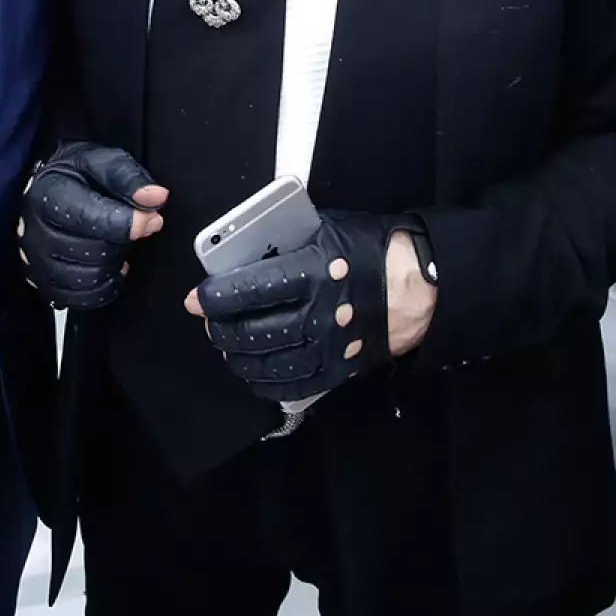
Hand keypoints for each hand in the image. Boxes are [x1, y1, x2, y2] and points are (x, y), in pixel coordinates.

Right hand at [19, 142, 167, 309]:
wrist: (45, 190)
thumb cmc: (74, 175)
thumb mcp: (100, 161)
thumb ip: (128, 178)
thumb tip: (156, 198)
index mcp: (50, 195)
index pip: (90, 218)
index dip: (128, 222)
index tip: (152, 218)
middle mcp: (37, 231)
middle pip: (93, 252)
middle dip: (122, 241)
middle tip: (133, 228)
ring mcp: (38, 261)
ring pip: (88, 278)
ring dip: (112, 264)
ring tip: (116, 244)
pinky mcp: (44, 283)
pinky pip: (80, 299)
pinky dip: (103, 287)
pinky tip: (110, 266)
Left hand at [186, 213, 436, 402]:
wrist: (417, 288)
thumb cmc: (366, 249)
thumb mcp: (324, 229)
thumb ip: (286, 240)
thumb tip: (242, 247)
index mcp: (314, 272)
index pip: (253, 288)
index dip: (219, 296)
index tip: (197, 299)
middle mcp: (319, 314)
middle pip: (255, 332)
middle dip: (222, 330)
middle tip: (209, 321)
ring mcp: (329, 347)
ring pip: (269, 363)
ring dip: (238, 357)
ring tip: (226, 345)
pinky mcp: (338, 370)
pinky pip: (294, 385)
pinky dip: (266, 382)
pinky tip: (253, 371)